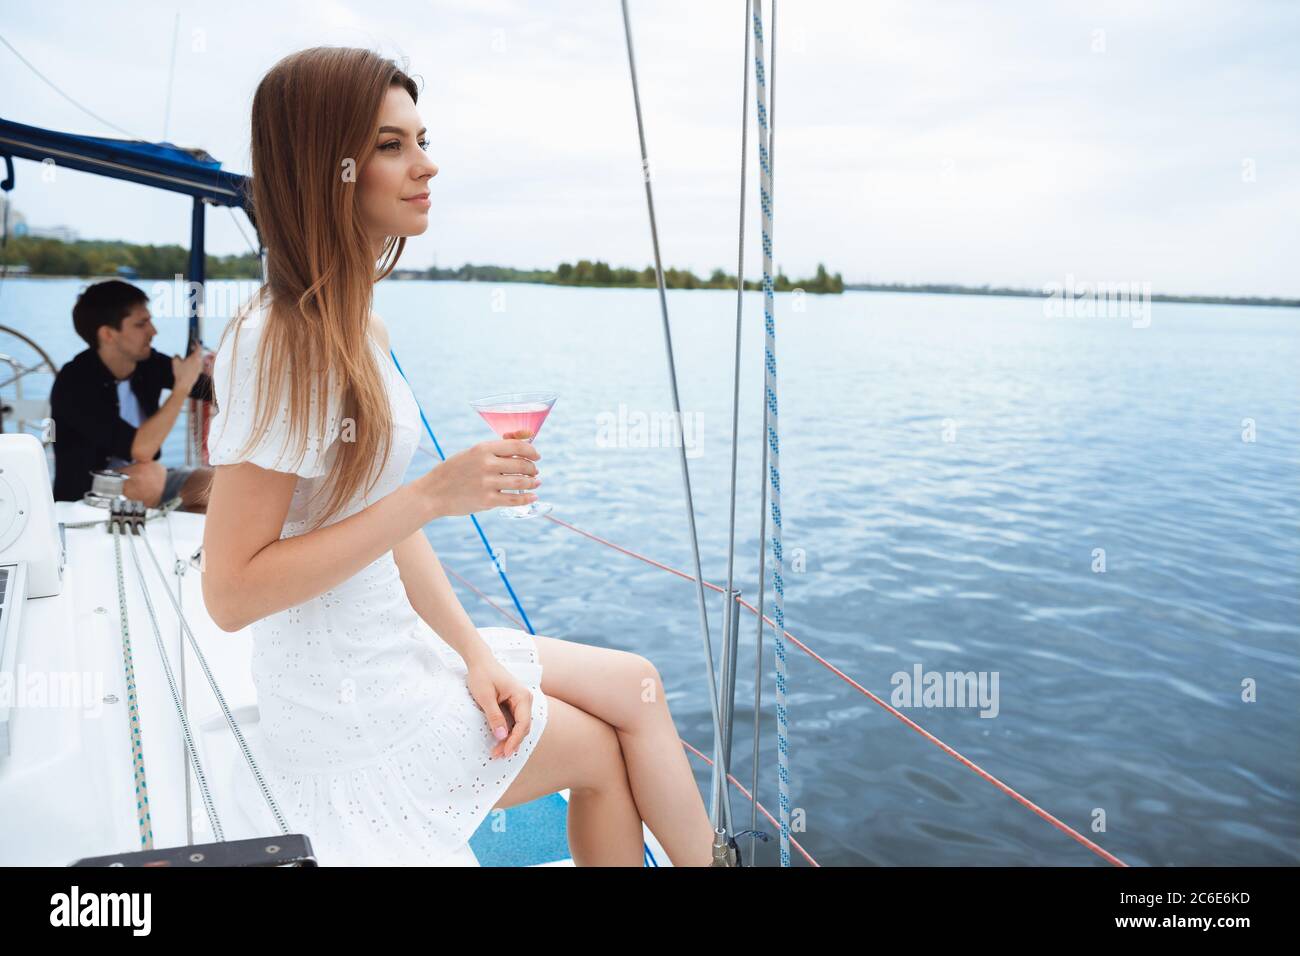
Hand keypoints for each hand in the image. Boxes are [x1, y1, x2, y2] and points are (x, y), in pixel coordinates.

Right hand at [172, 347, 203, 393]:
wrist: (184, 385)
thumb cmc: (180, 373)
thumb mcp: (175, 362)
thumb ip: (176, 356)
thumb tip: (177, 355)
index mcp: (196, 358)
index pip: (198, 348)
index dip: (196, 343)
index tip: (194, 341)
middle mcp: (200, 362)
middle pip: (200, 353)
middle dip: (196, 350)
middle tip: (191, 348)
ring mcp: (200, 368)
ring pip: (199, 360)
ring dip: (195, 357)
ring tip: (189, 356)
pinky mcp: (199, 373)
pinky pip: (198, 365)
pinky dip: (195, 363)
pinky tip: (189, 364)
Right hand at [419, 434, 540, 517]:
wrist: (433, 493)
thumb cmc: (454, 471)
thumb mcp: (471, 453)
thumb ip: (495, 448)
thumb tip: (525, 439)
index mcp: (482, 448)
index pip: (516, 445)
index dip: (531, 450)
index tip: (537, 455)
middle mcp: (486, 464)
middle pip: (521, 464)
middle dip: (533, 468)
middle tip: (535, 471)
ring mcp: (487, 483)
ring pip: (520, 482)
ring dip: (532, 482)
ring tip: (536, 482)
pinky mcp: (487, 500)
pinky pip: (514, 499)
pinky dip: (527, 498)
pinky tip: (533, 497)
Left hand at [465, 655, 534, 758]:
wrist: (479, 661)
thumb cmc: (482, 675)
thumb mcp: (485, 697)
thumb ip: (494, 716)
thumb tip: (502, 736)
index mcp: (522, 696)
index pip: (523, 723)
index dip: (515, 740)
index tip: (505, 751)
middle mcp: (525, 699)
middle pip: (523, 727)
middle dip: (511, 742)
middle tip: (497, 754)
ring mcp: (520, 702)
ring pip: (519, 726)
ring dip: (509, 739)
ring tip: (497, 751)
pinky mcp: (513, 704)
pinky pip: (514, 721)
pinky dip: (507, 731)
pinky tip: (500, 740)